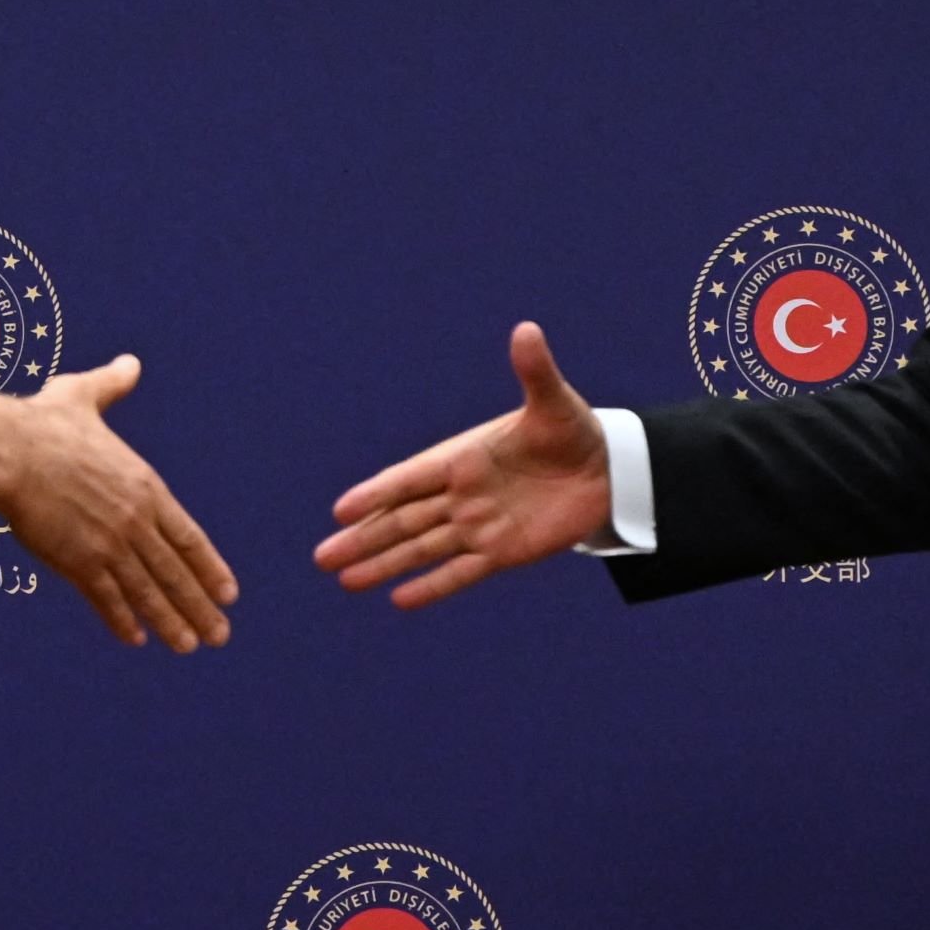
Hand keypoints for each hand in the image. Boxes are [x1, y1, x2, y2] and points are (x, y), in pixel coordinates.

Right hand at [0, 354, 236, 651]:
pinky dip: (122, 620)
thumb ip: (113, 386)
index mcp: (144, 486)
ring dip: (170, 621)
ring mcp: (107, 544)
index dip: (209, 568)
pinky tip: (136, 639)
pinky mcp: (75, 562)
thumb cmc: (44, 423)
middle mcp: (133, 520)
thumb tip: (130, 363)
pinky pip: (105, 598)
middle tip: (220, 634)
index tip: (228, 592)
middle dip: (199, 606)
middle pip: (174, 572)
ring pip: (146, 592)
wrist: (9, 451)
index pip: (188, 536)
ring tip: (189, 644)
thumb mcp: (85, 396)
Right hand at [315, 321, 610, 608]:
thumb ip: (535, 372)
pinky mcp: (502, 552)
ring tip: (345, 580)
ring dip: (384, 564)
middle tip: (322, 557)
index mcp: (463, 457)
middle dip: (364, 538)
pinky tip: (399, 599)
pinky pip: (460, 572)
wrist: (606, 470)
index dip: (378, 494)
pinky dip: (431, 586)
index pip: (410, 479)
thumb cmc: (572, 429)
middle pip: (402, 520)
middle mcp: (461, 494)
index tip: (342, 510)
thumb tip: (527, 330)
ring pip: (421, 549)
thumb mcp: (554, 402)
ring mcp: (478, 525)